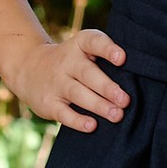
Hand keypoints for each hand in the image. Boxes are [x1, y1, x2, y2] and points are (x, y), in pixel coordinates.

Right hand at [7, 26, 130, 133]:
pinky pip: (63, 112)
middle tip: (125, 100)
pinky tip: (92, 126)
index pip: (93, 41)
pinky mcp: (49, 103)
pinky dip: (77, 120)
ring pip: (78, 94)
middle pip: (87, 73)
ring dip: (98, 105)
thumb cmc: (70, 62)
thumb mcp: (82, 51)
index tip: (122, 58)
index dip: (107, 49)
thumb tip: (138, 80)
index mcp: (79, 46)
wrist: (28, 67)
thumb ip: (105, 59)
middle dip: (107, 87)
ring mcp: (56, 83)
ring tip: (117, 115)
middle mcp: (66, 62)